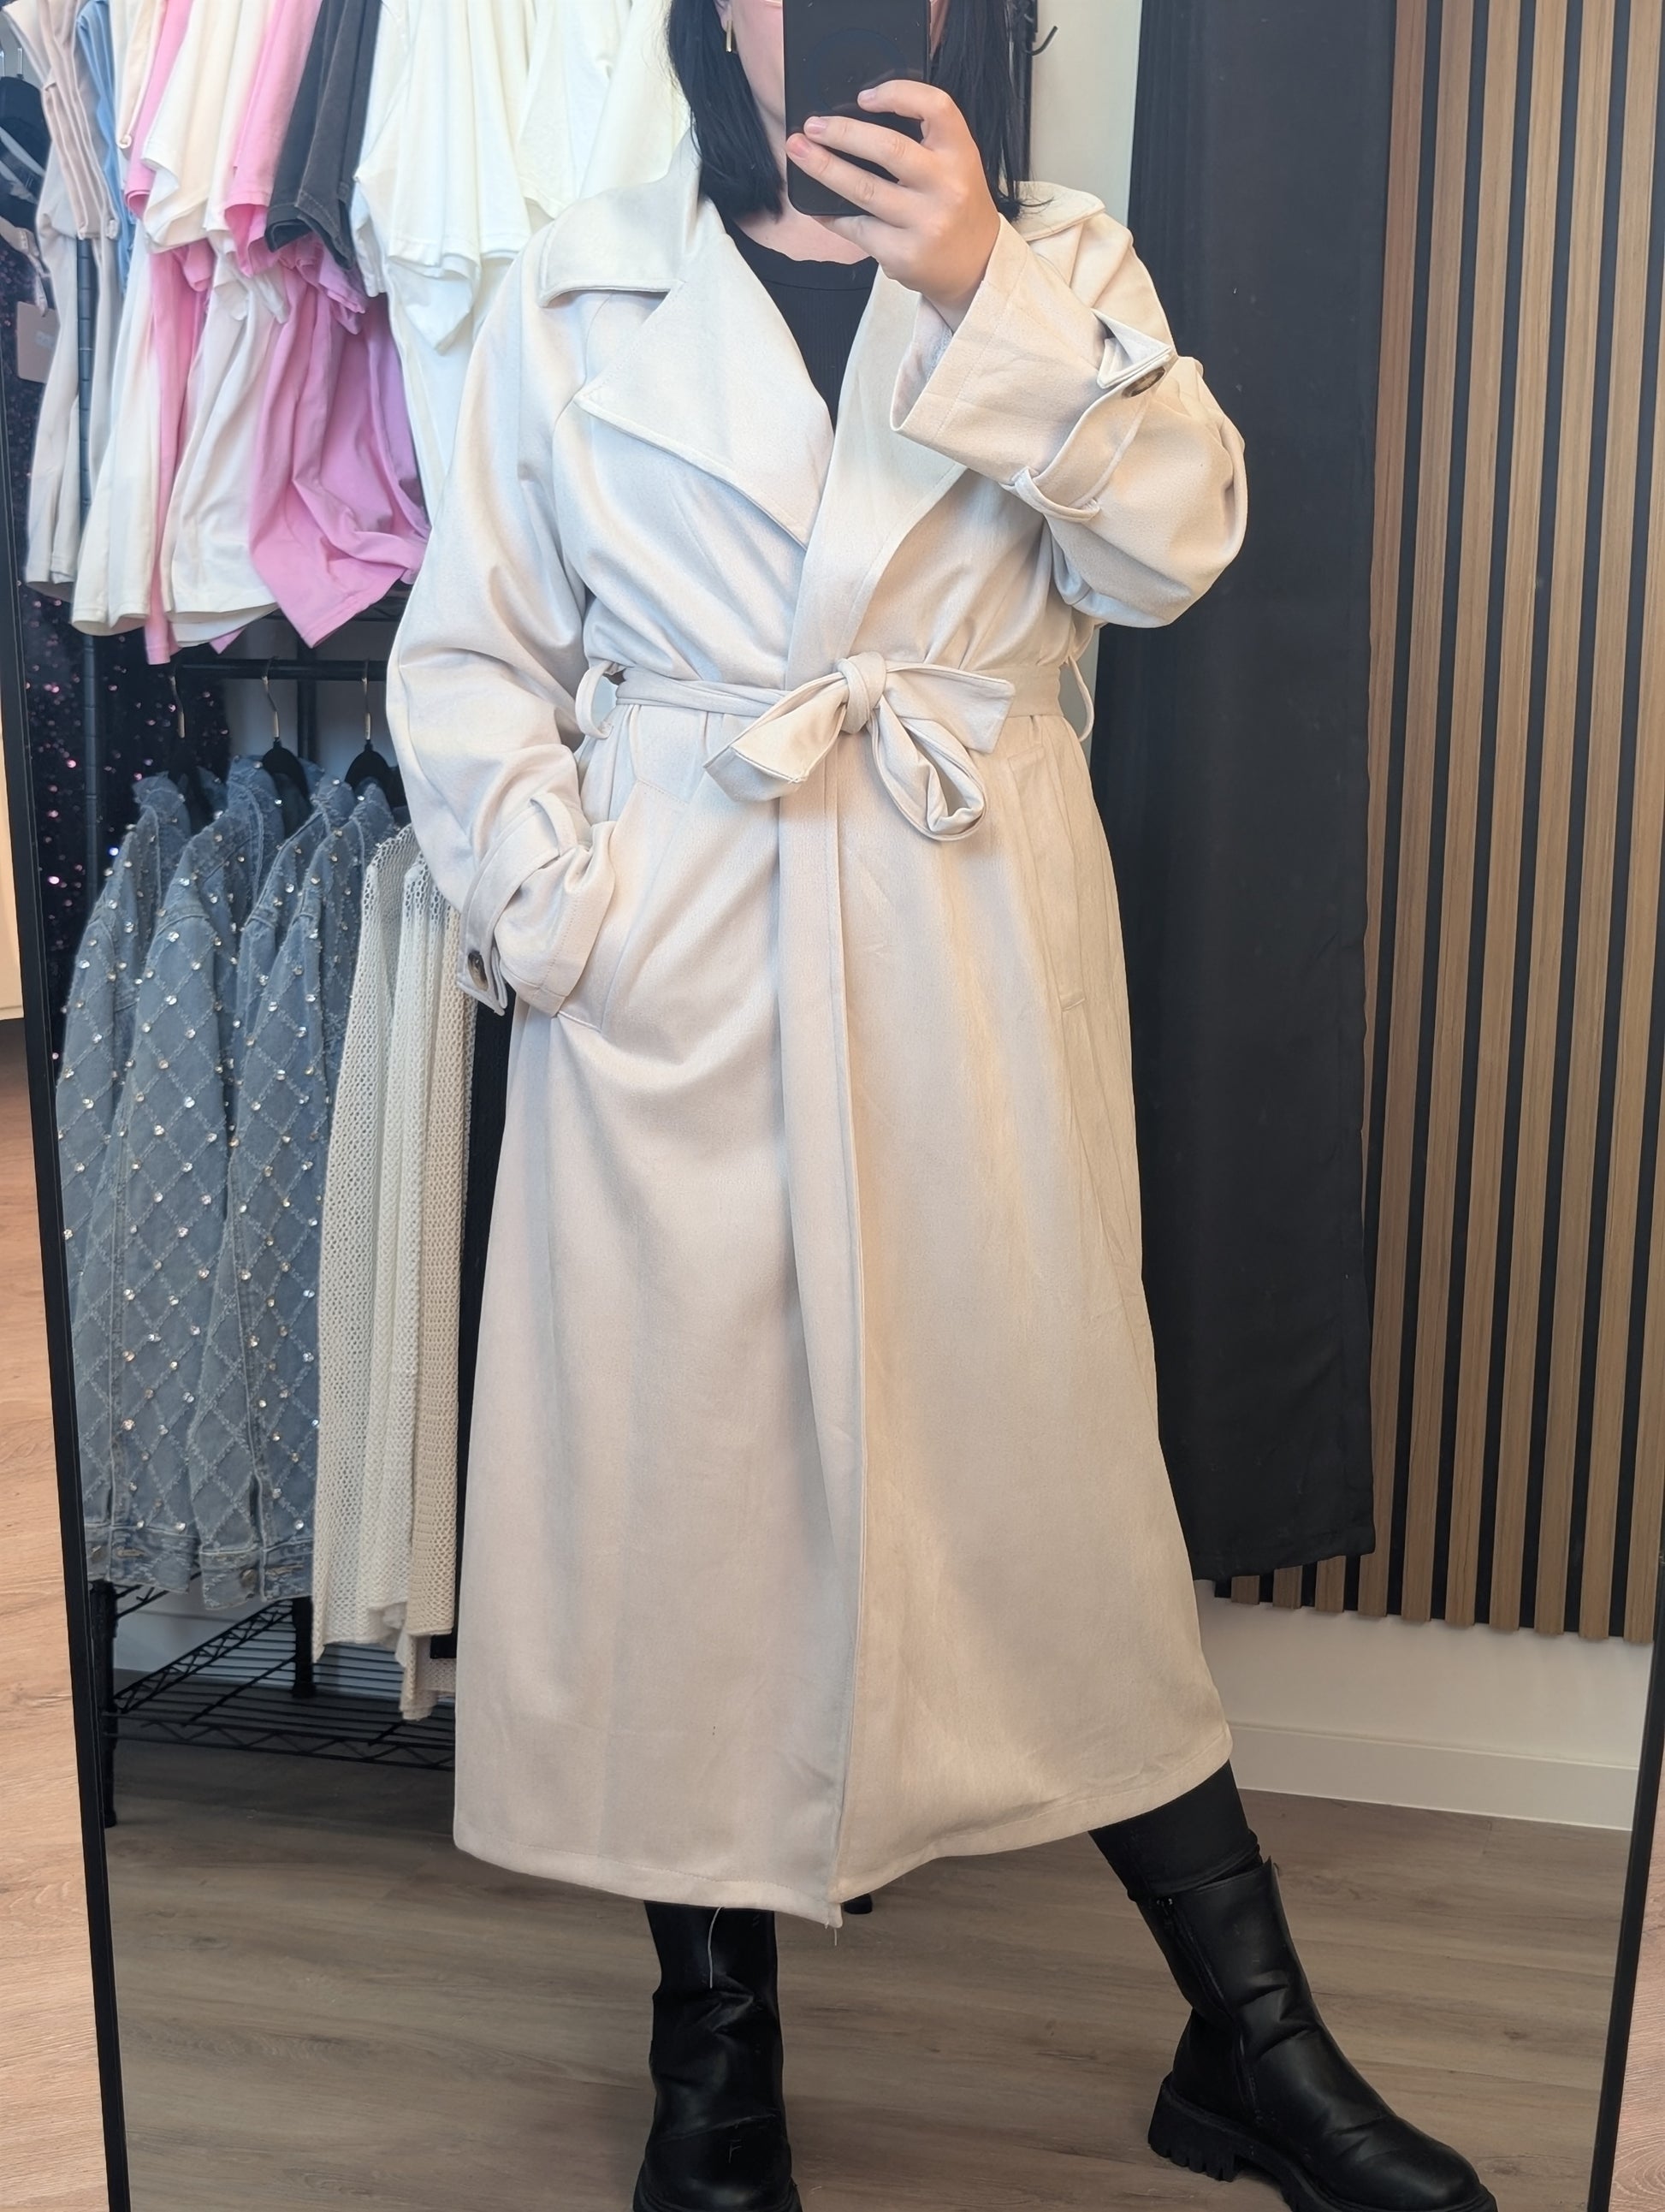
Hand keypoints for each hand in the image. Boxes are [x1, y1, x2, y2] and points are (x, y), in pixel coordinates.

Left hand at [786, 80, 1000, 326]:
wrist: (977, 268)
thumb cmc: (956, 207)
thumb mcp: (956, 165)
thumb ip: (923, 142)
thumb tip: (856, 123)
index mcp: (962, 154)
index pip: (936, 107)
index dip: (898, 93)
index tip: (863, 97)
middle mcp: (948, 186)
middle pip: (889, 148)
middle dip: (843, 133)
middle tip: (812, 125)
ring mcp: (926, 224)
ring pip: (865, 189)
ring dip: (825, 168)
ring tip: (799, 151)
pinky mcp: (904, 255)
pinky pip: (858, 229)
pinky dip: (832, 215)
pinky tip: (816, 205)